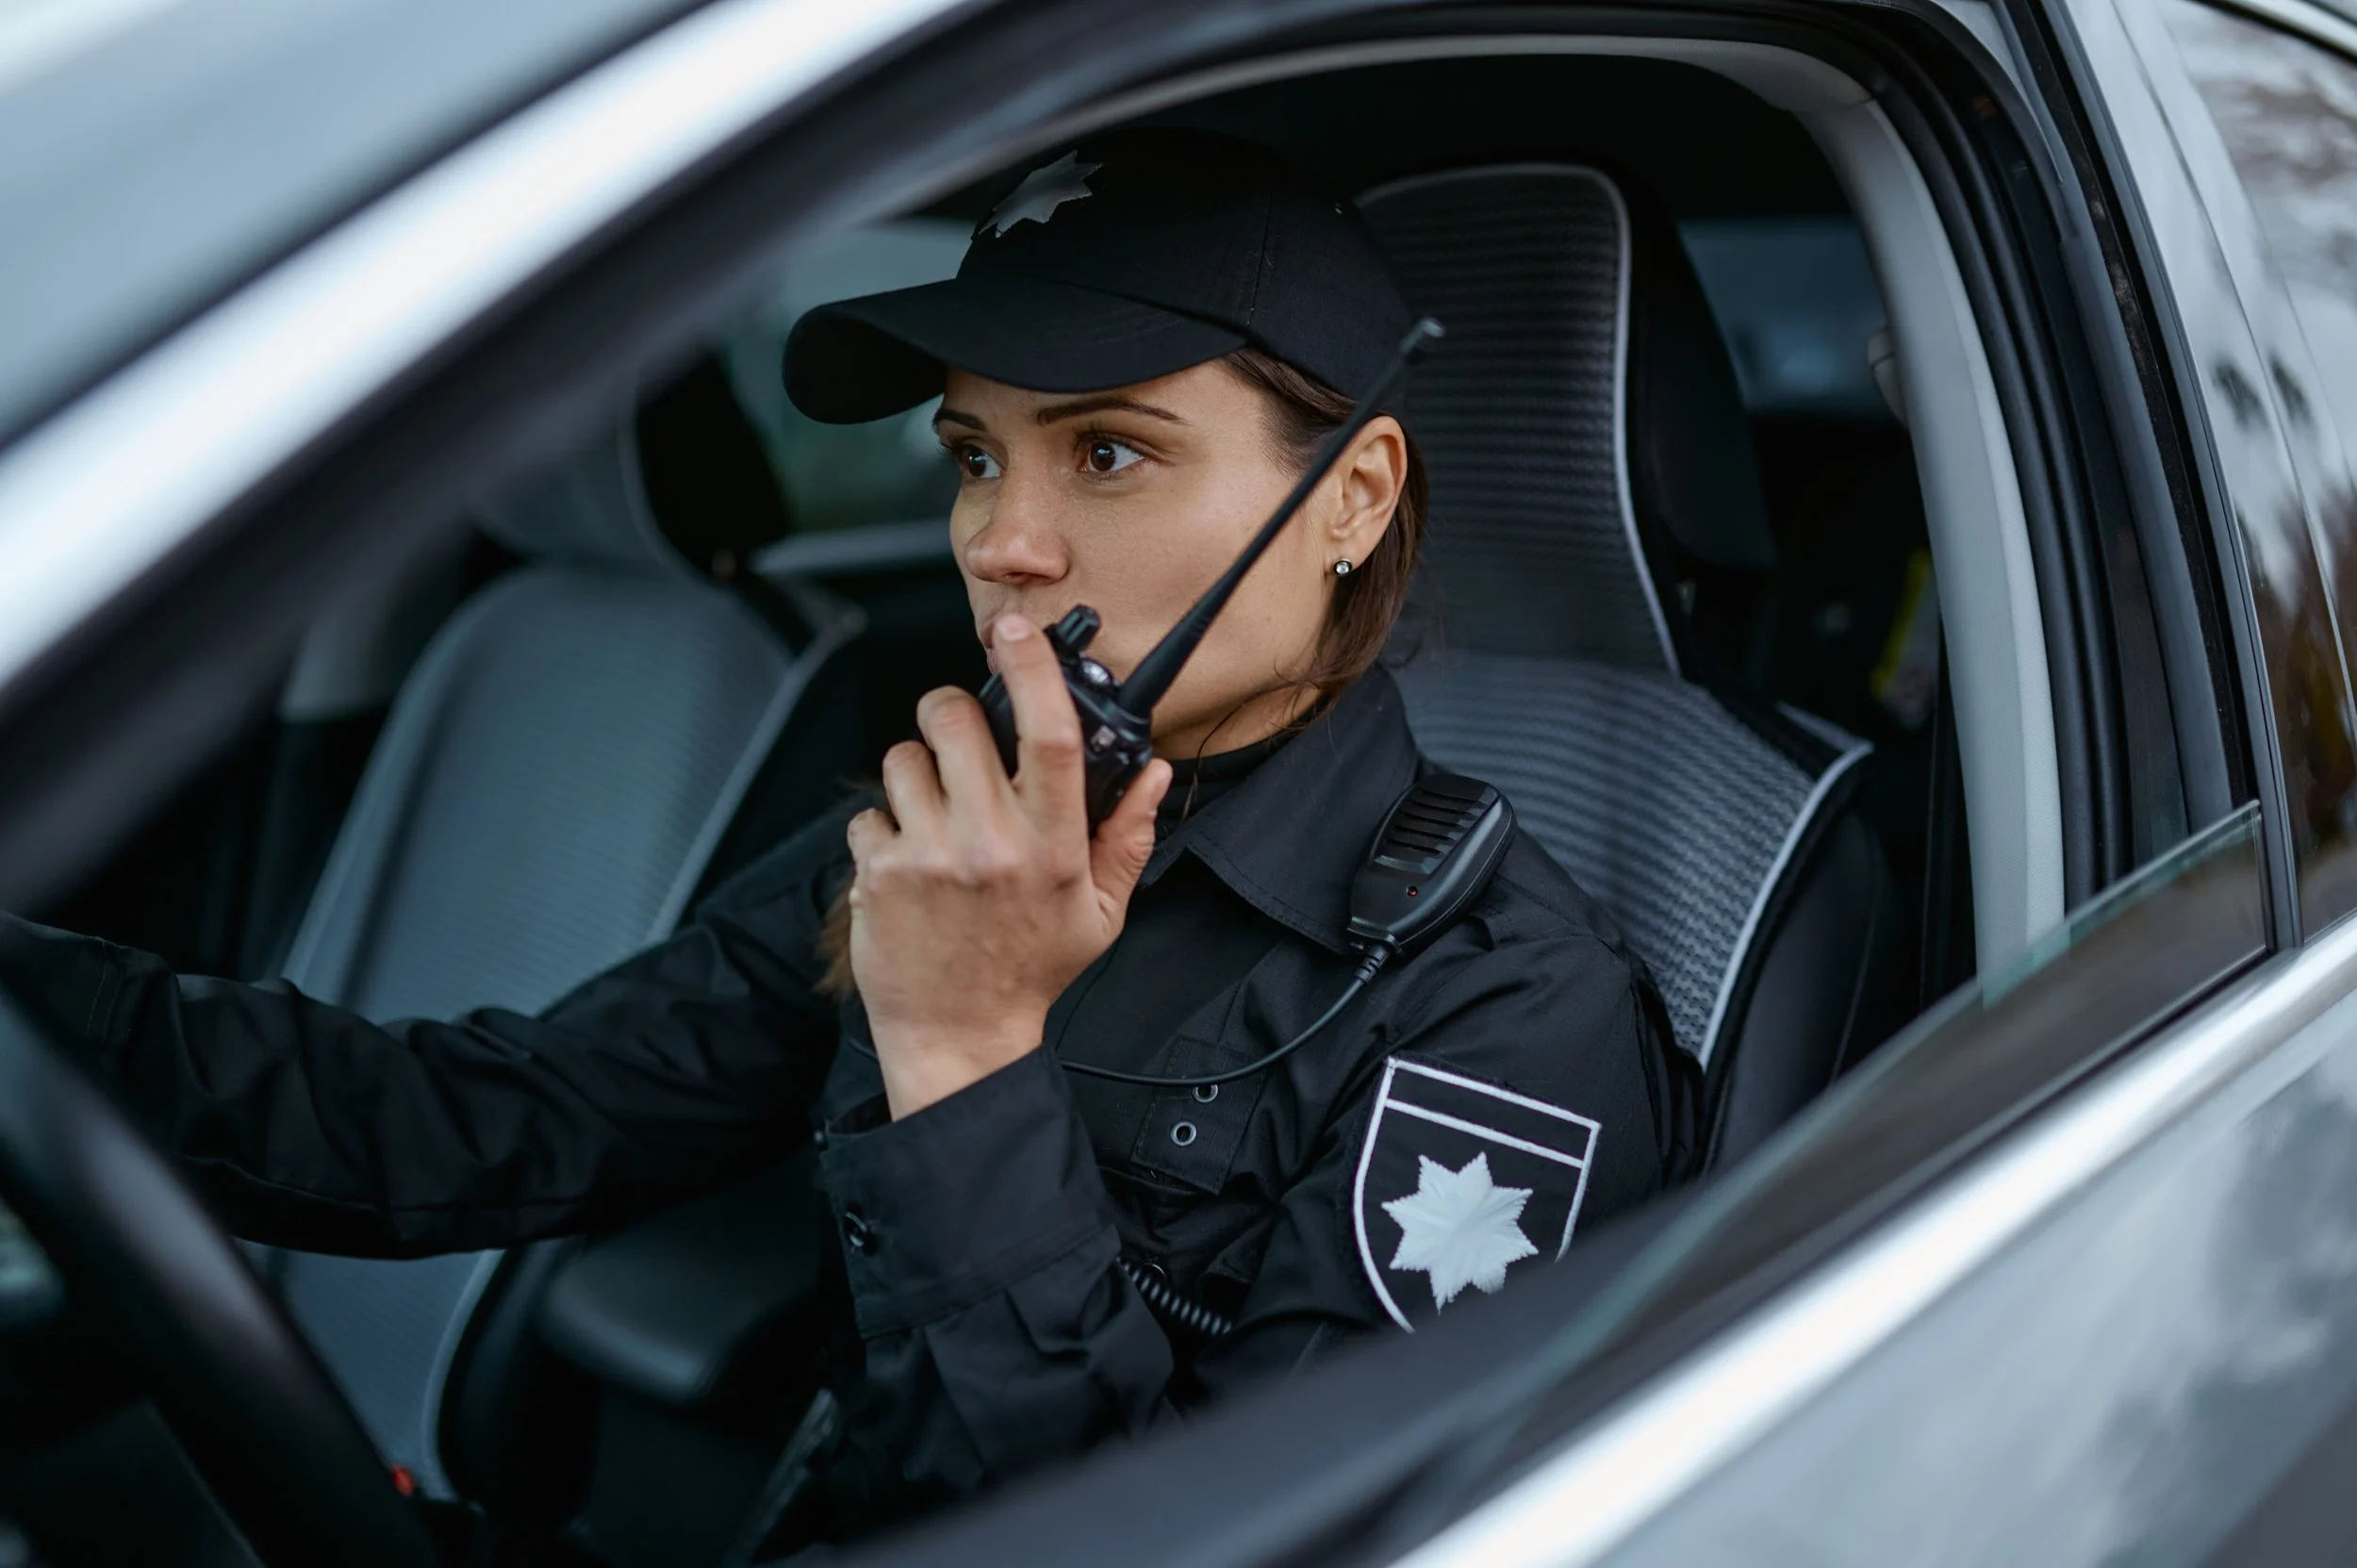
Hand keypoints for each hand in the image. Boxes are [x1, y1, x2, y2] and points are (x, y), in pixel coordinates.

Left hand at [844, 613, 1171, 1117]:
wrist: (959, 1038)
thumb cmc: (1031, 970)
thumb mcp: (1101, 911)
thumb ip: (1129, 836)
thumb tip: (1155, 774)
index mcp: (1054, 846)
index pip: (1050, 734)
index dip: (1032, 669)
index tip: (1015, 633)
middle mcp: (992, 845)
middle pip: (957, 721)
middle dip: (952, 711)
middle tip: (959, 738)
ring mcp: (930, 858)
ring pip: (904, 758)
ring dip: (916, 773)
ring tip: (935, 814)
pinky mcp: (878, 876)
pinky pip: (867, 812)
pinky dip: (881, 829)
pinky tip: (906, 863)